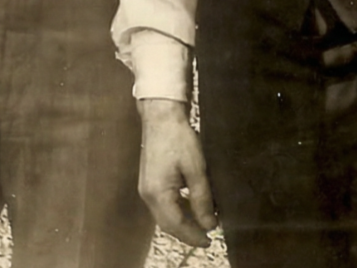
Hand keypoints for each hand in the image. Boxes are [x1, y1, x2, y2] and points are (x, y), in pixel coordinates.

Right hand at [137, 98, 216, 247]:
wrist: (161, 116)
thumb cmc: (178, 138)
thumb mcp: (196, 170)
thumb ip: (202, 199)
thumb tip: (209, 223)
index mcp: (157, 193)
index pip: (176, 225)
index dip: (193, 236)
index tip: (210, 240)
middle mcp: (148, 194)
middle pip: (167, 224)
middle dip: (188, 233)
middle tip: (208, 237)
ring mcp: (147, 188)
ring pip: (165, 215)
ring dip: (183, 222)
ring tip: (203, 223)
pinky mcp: (150, 181)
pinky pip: (163, 204)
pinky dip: (178, 210)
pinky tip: (192, 206)